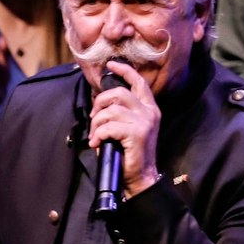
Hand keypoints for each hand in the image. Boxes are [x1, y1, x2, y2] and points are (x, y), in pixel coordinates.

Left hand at [89, 60, 161, 195]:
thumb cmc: (130, 154)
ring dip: (97, 123)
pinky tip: (97, 144)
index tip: (110, 66)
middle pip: (118, 93)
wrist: (140, 177)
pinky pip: (109, 126)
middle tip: (94, 118)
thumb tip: (99, 102)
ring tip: (96, 135)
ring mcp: (144, 122)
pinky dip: (99, 134)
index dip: (124, 71)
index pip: (138, 82)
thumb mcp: (129, 128)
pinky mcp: (137, 133)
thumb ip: (121, 112)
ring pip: (111, 110)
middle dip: (99, 103)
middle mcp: (149, 112)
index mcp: (149, 108)